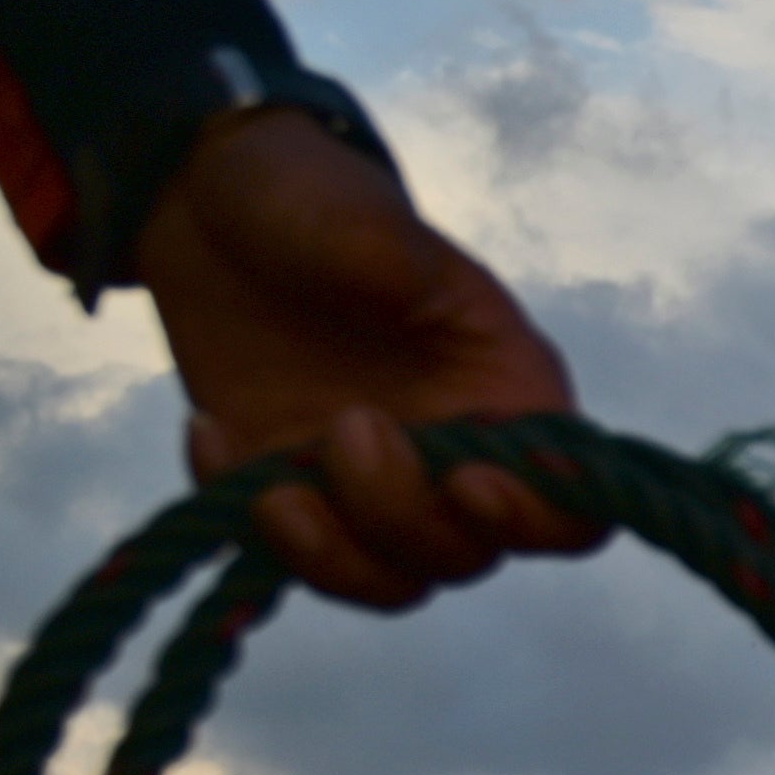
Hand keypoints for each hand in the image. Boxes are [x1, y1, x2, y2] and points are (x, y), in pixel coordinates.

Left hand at [140, 109, 598, 612]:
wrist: (203, 203)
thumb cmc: (305, 197)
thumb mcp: (357, 213)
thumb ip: (400, 258)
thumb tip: (428, 294)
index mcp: (507, 390)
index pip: (571, 503)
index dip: (536, 516)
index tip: (467, 481)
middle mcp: (454, 453)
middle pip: (470, 552)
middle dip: (402, 514)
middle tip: (341, 424)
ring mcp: (372, 485)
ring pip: (390, 578)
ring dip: (333, 554)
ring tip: (269, 485)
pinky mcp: (293, 495)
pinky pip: (290, 556)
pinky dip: (250, 524)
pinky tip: (209, 435)